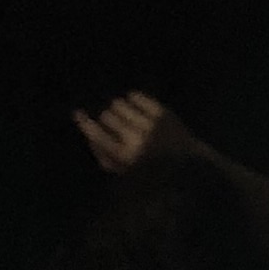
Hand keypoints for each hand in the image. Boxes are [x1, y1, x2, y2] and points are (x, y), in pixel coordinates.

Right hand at [72, 91, 193, 175]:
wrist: (189, 167)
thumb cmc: (153, 171)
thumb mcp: (125, 172)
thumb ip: (104, 155)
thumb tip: (87, 132)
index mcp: (125, 157)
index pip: (96, 135)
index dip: (85, 123)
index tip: (79, 113)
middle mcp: (136, 140)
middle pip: (107, 116)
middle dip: (107, 118)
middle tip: (113, 120)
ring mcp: (150, 125)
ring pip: (120, 104)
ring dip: (118, 107)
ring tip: (123, 111)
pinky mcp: (163, 114)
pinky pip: (139, 97)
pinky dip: (133, 98)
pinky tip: (133, 100)